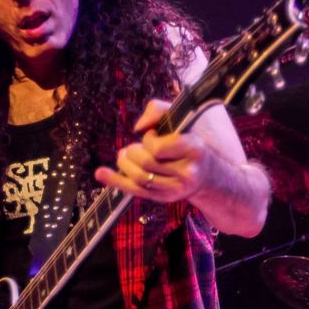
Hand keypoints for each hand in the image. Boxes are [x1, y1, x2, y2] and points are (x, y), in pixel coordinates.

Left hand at [94, 99, 214, 202]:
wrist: (208, 174)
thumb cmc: (188, 142)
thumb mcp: (180, 120)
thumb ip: (159, 110)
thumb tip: (138, 127)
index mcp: (194, 148)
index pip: (158, 147)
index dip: (148, 140)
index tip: (150, 136)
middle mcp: (188, 172)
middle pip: (146, 163)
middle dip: (132, 152)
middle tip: (132, 148)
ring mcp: (177, 188)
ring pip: (140, 178)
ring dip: (124, 164)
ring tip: (125, 156)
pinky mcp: (166, 198)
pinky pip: (136, 191)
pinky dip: (116, 180)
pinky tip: (100, 174)